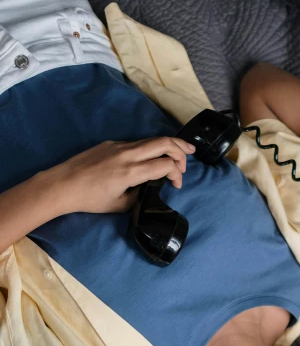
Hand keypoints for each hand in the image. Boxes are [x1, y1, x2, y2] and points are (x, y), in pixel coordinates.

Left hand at [48, 136, 195, 214]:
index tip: (176, 185)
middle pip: (163, 142)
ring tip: (181, 150)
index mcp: (131, 171)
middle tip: (191, 156)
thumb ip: (139, 195)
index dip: (177, 174)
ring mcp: (119, 146)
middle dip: (181, 149)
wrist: (62, 184)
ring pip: (151, 140)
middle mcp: (128, 154)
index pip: (165, 164)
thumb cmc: (90, 199)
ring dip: (168, 145)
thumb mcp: (119, 205)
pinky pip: (137, 143)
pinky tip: (153, 155)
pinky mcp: (111, 144)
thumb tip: (148, 188)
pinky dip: (151, 148)